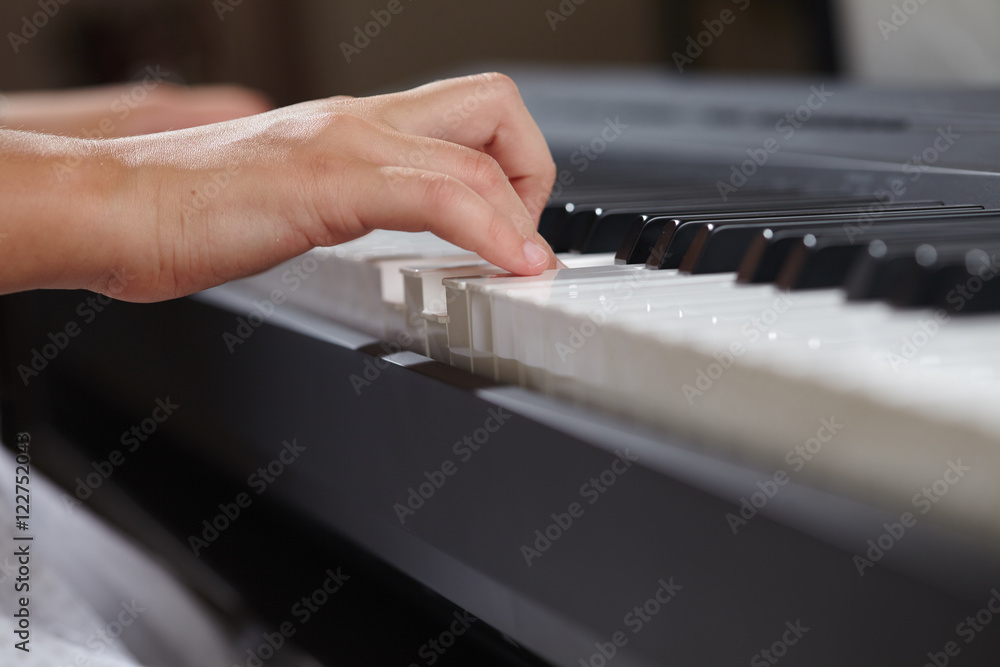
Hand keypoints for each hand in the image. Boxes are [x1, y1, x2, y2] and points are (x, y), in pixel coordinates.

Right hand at [0, 73, 558, 301]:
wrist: (117, 208)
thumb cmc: (191, 210)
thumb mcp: (299, 198)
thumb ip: (352, 200)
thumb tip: (398, 228)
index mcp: (356, 125)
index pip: (471, 112)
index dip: (513, 167)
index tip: (511, 228)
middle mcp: (361, 122)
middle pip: (493, 105)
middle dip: (530, 172)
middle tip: (516, 238)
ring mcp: (346, 145)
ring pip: (478, 150)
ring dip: (523, 215)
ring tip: (526, 264)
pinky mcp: (328, 182)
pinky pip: (438, 197)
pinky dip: (490, 234)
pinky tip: (508, 270)